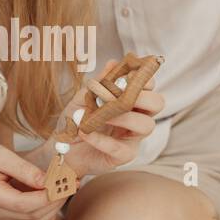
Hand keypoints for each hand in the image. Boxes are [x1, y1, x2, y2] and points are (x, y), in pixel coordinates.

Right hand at [0, 139, 65, 219]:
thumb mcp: (1, 154)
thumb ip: (25, 169)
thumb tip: (48, 181)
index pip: (26, 204)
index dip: (48, 196)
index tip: (64, 182)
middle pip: (33, 217)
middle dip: (56, 201)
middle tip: (72, 183)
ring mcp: (0, 218)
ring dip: (53, 209)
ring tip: (66, 189)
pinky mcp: (6, 219)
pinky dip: (45, 218)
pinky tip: (53, 202)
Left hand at [35, 59, 164, 178]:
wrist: (62, 147)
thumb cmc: (77, 119)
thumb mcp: (83, 97)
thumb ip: (99, 82)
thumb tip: (113, 63)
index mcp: (131, 99)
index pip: (150, 85)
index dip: (143, 78)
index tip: (124, 76)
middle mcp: (137, 116)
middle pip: (157, 103)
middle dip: (141, 96)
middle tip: (116, 97)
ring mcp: (133, 137)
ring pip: (146, 125)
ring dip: (122, 117)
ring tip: (97, 116)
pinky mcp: (124, 156)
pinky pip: (121, 148)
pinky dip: (101, 139)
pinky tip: (84, 132)